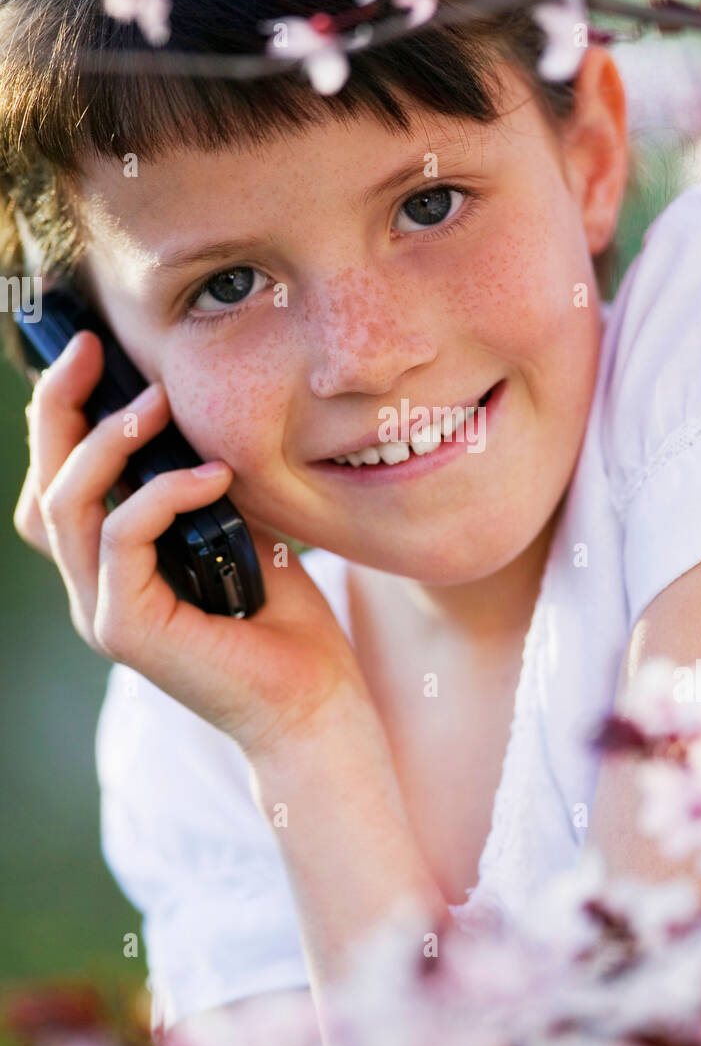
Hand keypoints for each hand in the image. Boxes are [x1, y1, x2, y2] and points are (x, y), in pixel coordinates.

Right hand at [13, 329, 371, 758]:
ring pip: (65, 509)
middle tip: (92, 349)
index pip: (57, 483)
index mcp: (111, 565)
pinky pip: (121, 541)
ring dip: (105, 443)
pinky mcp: (126, 630)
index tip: (93, 351)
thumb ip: (197, 478)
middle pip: (43, 488)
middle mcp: (93, 588)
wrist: (313, 696)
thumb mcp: (236, 522)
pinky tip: (211, 474)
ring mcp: (102, 612)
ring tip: (154, 401)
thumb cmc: (281, 613)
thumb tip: (184, 405)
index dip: (61, 416)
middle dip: (59, 409)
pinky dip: (159, 494)